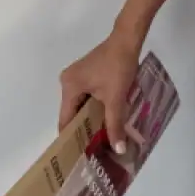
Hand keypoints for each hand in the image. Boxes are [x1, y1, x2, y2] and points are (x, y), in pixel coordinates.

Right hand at [58, 30, 141, 153]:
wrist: (128, 39)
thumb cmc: (118, 67)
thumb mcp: (116, 98)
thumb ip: (115, 124)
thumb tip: (118, 150)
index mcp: (69, 88)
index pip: (66, 120)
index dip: (72, 139)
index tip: (80, 156)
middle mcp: (68, 82)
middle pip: (73, 113)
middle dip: (84, 131)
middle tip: (94, 151)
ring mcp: (77, 77)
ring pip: (82, 105)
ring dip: (91, 119)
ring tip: (101, 140)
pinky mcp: (87, 74)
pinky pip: (88, 96)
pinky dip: (95, 108)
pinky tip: (106, 119)